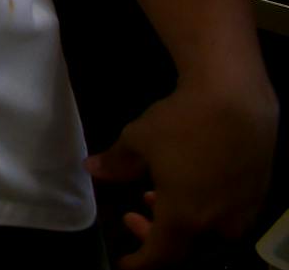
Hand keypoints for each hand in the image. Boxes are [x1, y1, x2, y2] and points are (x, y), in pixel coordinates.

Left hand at [87, 77, 276, 266]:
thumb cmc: (182, 123)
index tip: (125, 263)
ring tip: (156, 196)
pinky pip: (229, 214)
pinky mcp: (259, 193)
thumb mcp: (138, 140)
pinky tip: (192, 186)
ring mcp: (243, 210)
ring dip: (181, 221)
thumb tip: (92, 169)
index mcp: (185, 218)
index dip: (140, 262)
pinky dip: (205, 209)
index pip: (161, 256)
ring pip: (210, 232)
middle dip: (156, 237)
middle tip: (133, 217)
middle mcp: (219, 223)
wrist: (238, 99)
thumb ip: (116, 163)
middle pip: (186, 246)